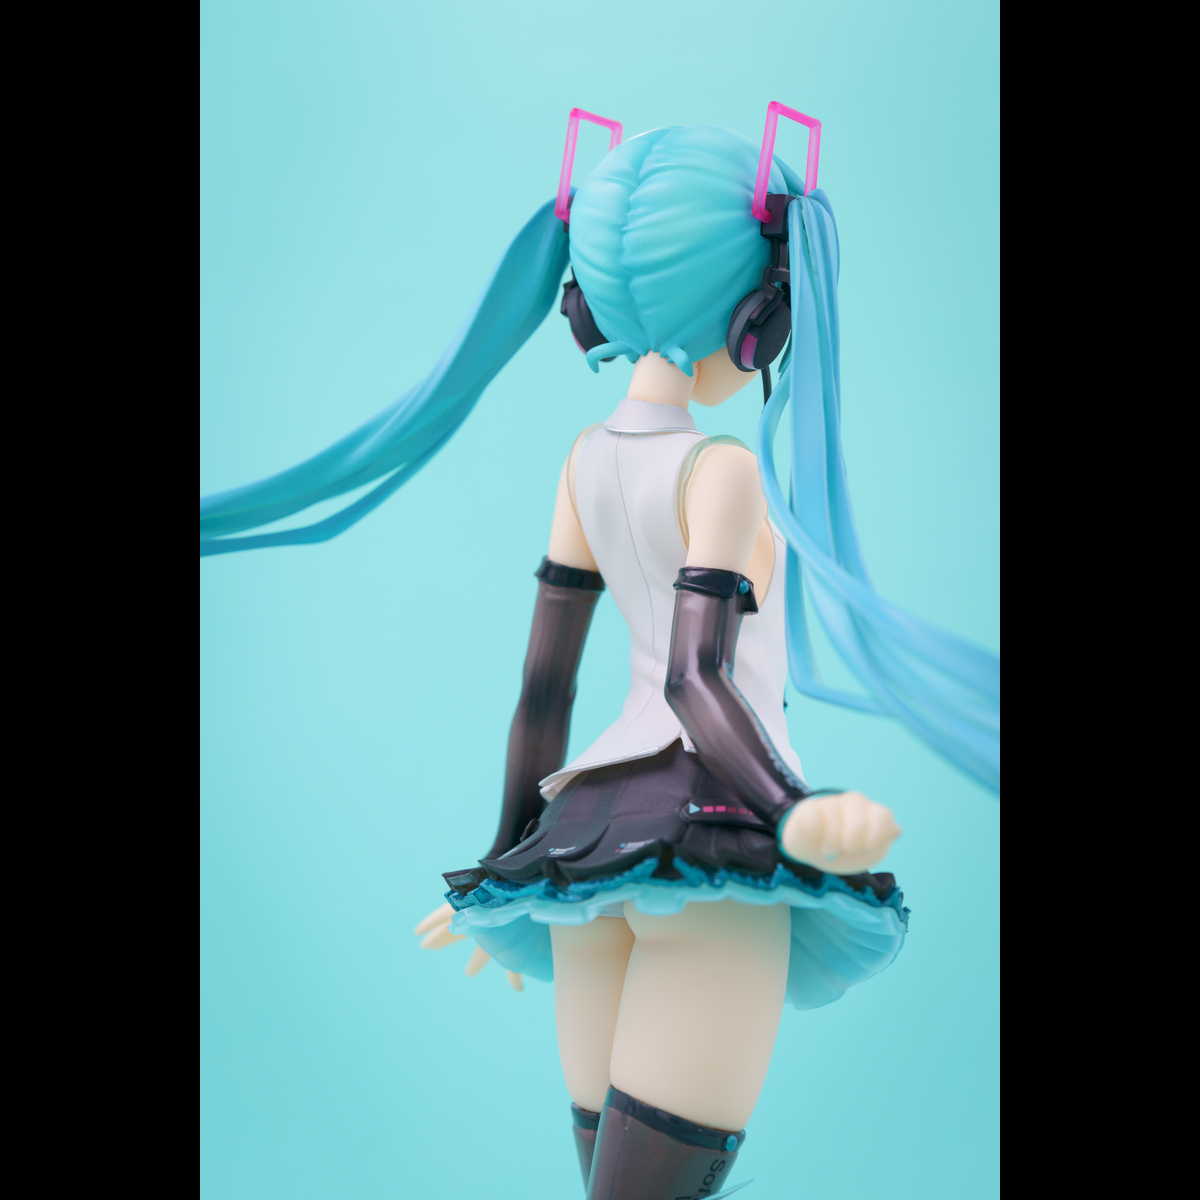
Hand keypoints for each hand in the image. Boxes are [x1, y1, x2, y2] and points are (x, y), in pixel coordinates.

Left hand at [413, 902, 523, 991]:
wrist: (516, 896)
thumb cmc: (520, 924)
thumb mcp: (516, 952)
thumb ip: (513, 971)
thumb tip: (519, 991)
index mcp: (498, 932)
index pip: (484, 950)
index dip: (476, 962)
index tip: (469, 973)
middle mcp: (483, 919)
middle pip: (463, 933)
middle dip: (451, 941)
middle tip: (434, 949)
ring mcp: (472, 911)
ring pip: (452, 925)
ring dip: (438, 936)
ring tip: (424, 946)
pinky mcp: (461, 902)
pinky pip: (443, 914)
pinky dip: (431, 922)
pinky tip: (417, 931)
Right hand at [779, 792, 900, 874]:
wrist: (813, 849)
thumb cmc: (846, 851)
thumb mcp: (868, 853)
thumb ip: (883, 841)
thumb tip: (897, 830)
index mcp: (873, 813)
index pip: (883, 817)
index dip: (877, 836)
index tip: (867, 849)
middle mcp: (854, 803)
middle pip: (860, 822)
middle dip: (853, 843)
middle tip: (847, 850)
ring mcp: (832, 803)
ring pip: (834, 822)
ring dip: (831, 844)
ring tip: (829, 852)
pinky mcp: (809, 807)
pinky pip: (814, 818)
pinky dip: (815, 834)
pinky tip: (816, 838)